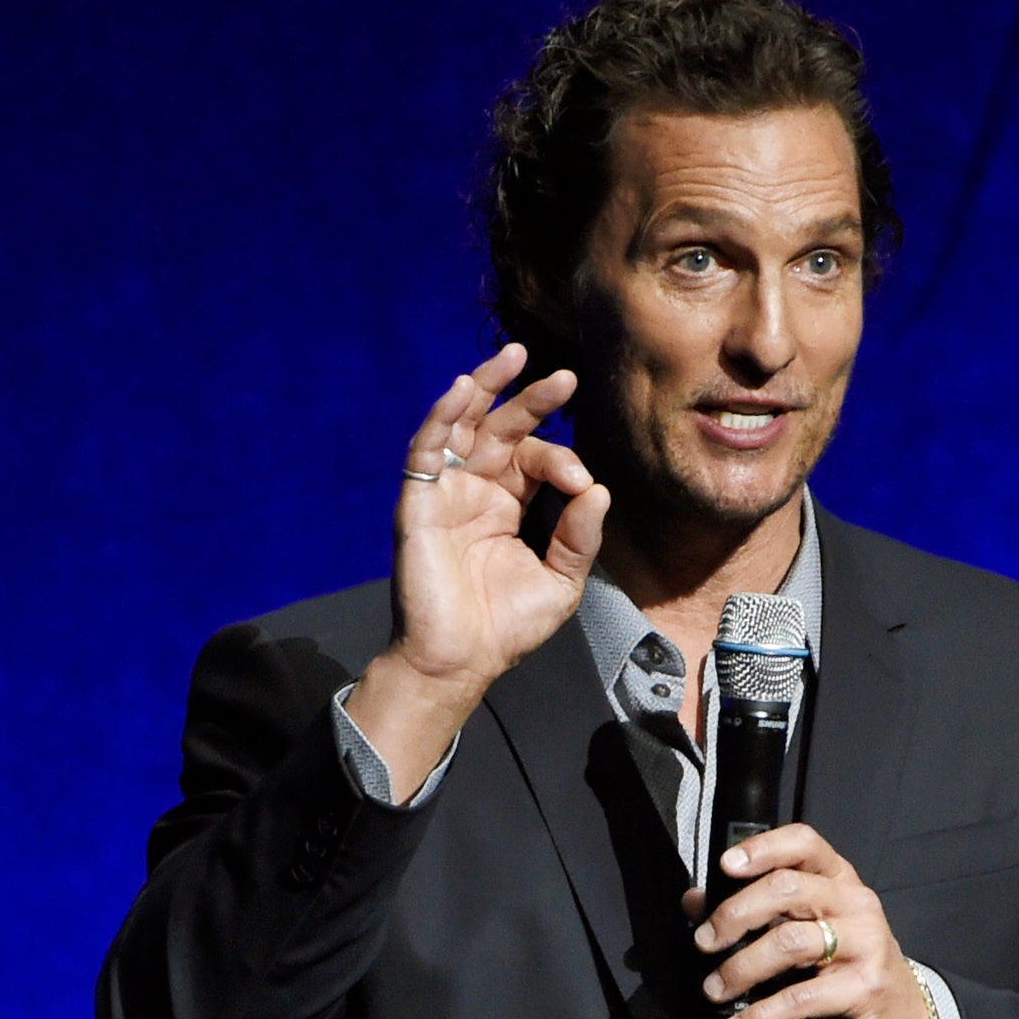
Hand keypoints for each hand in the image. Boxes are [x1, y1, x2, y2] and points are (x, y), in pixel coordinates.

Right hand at [343, 343, 610, 786]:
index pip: (535, 459)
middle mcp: (477, 491)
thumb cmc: (507, 627)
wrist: (461, 660)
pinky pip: (426, 450)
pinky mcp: (419, 503)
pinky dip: (442, 417)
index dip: (561, 460)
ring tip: (513, 358)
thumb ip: (579, 536)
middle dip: (532, 400)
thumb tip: (599, 489)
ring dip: (484, 389)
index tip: (581, 482)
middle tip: (565, 377)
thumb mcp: (561, 581)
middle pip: (502, 429)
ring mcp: (446, 493)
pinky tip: (462, 390)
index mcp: (509, 505)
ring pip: (462, 426)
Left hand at [685, 824, 931, 1018]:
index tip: (726, 866)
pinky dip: (761, 1015)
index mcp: (839, 879)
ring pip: (791, 942)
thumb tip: (694, 901)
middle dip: (735, 915)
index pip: (804, 843)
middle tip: (704, 943)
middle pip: (787, 889)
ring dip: (741, 968)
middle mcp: (856, 903)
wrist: (902, 1016)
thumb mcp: (802, 930)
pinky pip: (802, 998)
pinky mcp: (865, 988)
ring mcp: (866, 943)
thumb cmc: (844, 965)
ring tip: (714, 989)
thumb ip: (751, 911)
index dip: (763, 848)